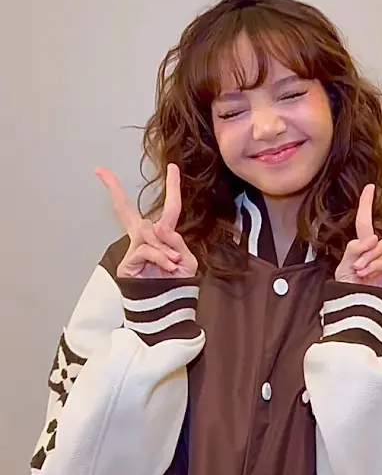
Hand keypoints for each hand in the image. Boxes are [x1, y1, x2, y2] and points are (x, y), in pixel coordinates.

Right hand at [95, 163, 197, 278]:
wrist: (169, 307)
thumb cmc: (178, 283)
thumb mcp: (186, 261)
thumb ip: (176, 242)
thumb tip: (160, 227)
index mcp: (163, 237)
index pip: (169, 209)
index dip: (171, 188)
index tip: (173, 167)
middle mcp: (145, 240)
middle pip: (127, 210)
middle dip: (114, 190)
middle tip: (101, 171)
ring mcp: (133, 250)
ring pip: (146, 232)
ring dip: (163, 246)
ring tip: (172, 262)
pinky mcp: (128, 263)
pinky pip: (146, 249)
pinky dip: (160, 256)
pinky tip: (168, 266)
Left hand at [334, 184, 381, 294]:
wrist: (353, 314)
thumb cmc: (349, 292)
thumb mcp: (344, 266)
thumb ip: (354, 249)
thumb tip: (372, 238)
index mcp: (368, 250)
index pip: (367, 223)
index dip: (367, 204)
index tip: (371, 187)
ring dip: (371, 253)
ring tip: (360, 268)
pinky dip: (374, 264)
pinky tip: (366, 273)